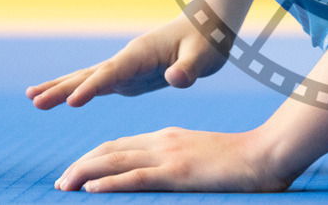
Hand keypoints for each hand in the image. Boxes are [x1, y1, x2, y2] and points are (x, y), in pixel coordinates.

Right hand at [26, 15, 225, 108]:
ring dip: (62, 88)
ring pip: (88, 79)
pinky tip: (63, 100)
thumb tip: (175, 79)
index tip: (72, 102)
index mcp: (141, 53)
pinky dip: (78, 91)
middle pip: (90, 75)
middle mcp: (128, 58)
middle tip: (34, 100)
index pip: (113, 73)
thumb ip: (189, 69)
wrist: (207, 27)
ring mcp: (126, 67)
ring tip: (33, 99)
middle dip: (63, 88)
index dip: (93, 87)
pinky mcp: (129, 75)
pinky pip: (98, 85)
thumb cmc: (207, 40)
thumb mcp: (204, 55)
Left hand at [55, 127, 291, 192]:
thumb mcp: (205, 162)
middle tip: (61, 181)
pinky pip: (136, 178)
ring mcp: (170, 156)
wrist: (266, 154)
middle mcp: (164, 142)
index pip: (123, 145)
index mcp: (171, 138)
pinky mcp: (178, 172)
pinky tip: (90, 189)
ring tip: (64, 184)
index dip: (96, 157)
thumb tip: (173, 180)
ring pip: (116, 161)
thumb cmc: (244, 162)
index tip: (77, 171)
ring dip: (85, 172)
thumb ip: (185, 167)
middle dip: (83, 164)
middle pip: (112, 150)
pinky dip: (109, 183)